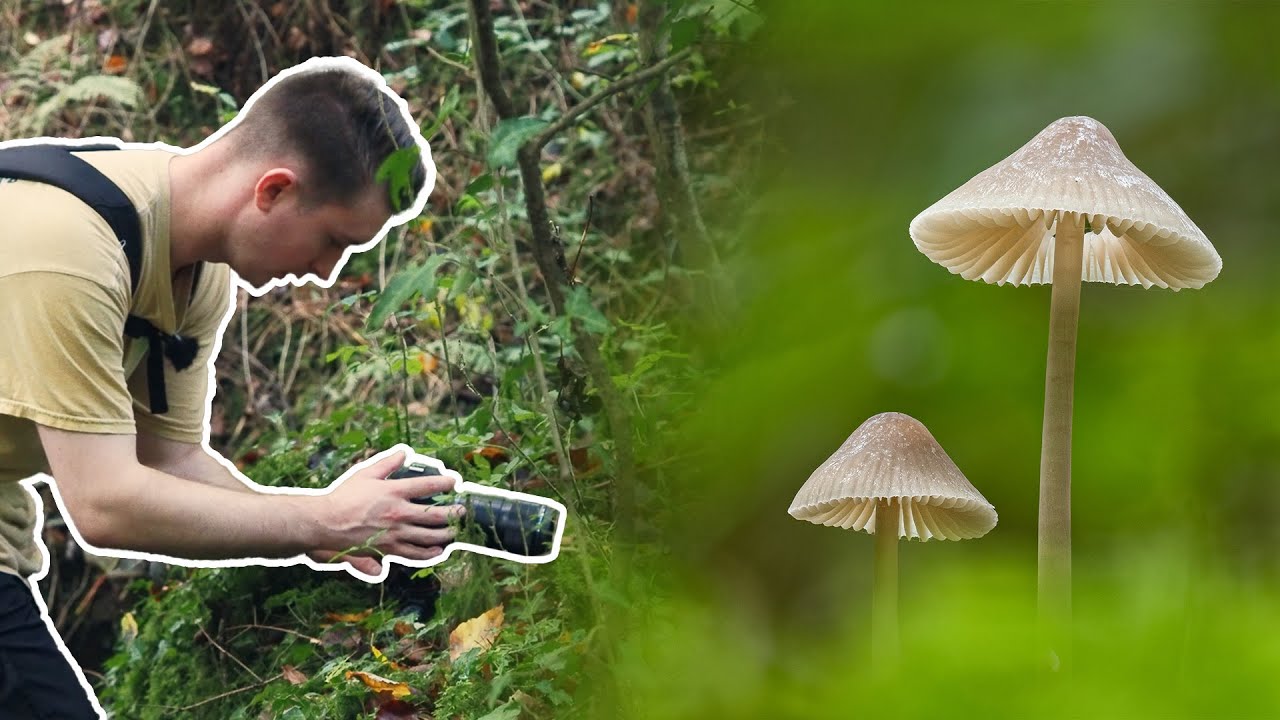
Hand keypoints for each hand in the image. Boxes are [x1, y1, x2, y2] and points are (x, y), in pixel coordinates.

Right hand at [310, 450, 464, 574]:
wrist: (326, 523)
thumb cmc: (344, 497)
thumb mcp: (366, 474)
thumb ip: (387, 463)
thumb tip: (403, 453)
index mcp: (394, 492)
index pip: (428, 485)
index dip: (445, 483)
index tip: (454, 483)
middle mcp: (398, 513)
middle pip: (435, 514)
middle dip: (453, 512)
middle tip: (462, 510)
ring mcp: (395, 533)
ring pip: (429, 536)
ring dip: (447, 533)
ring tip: (456, 530)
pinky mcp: (388, 548)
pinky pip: (414, 553)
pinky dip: (430, 553)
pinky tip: (438, 550)